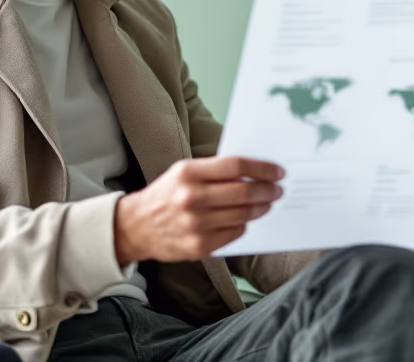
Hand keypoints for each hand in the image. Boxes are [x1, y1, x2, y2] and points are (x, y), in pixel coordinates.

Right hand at [114, 156, 283, 262]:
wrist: (136, 226)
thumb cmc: (166, 195)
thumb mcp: (182, 172)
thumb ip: (214, 171)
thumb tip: (252, 172)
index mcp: (188, 173)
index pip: (235, 166)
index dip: (261, 168)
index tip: (277, 171)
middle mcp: (192, 198)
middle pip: (243, 192)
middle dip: (267, 190)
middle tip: (277, 189)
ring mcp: (196, 224)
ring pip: (242, 215)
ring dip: (261, 209)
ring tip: (267, 204)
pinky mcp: (199, 246)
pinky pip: (234, 234)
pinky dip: (244, 225)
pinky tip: (246, 219)